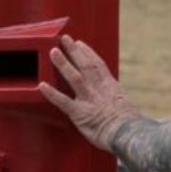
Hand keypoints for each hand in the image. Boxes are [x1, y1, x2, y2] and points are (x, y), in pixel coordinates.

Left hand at [39, 34, 138, 151]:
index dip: (87, 53)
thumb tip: (117, 103)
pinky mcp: (79, 113)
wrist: (126, 133)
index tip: (80, 44)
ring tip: (53, 52)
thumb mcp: (125, 107)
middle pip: (85, 65)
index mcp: (110, 87)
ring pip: (74, 77)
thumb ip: (116, 101)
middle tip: (64, 39)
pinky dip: (52, 94)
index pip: (97, 65)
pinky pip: (63, 101)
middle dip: (74, 51)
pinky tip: (42, 86)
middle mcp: (98, 89)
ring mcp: (88, 100)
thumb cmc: (128, 125)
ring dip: (63, 63)